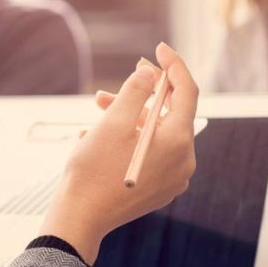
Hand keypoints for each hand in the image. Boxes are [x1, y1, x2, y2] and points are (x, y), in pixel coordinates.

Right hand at [40, 42, 197, 264]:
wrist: (80, 217)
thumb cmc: (94, 169)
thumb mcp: (114, 121)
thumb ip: (136, 90)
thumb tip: (150, 73)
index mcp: (178, 142)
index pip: (187, 92)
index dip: (173, 66)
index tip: (158, 49)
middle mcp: (184, 161)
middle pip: (172, 113)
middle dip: (147, 91)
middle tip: (131, 72)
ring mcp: (173, 178)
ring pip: (159, 132)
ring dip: (134, 114)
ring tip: (100, 105)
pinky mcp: (160, 188)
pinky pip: (153, 151)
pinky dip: (134, 135)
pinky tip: (104, 133)